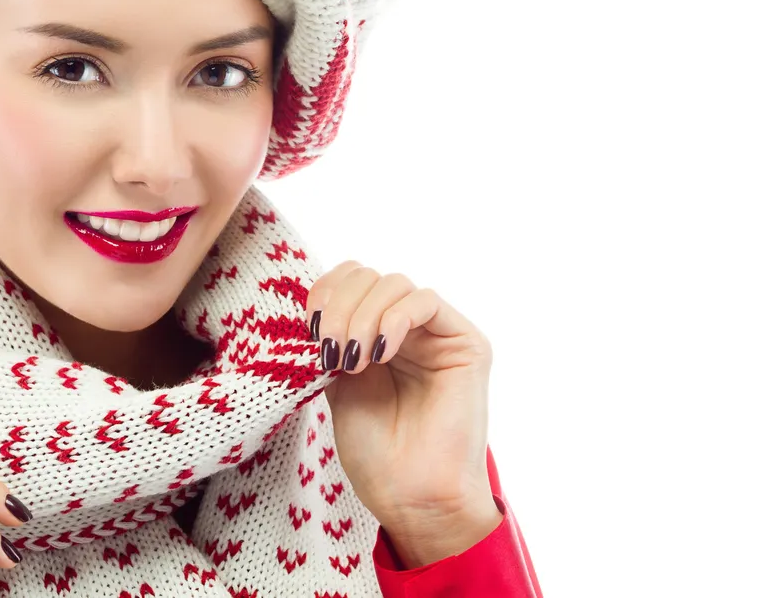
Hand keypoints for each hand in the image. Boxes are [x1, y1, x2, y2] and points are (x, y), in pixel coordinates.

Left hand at [309, 261, 501, 554]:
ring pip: (394, 283)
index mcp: (374, 334)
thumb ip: (331, 340)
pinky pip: (426, 302)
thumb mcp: (335, 384)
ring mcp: (437, 333)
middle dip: (338, 306)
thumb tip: (312, 304)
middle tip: (328, 349)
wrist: (412, 497)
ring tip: (351, 360)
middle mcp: (407, 329)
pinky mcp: (466, 343)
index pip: (349, 280)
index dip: (325, 291)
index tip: (306, 327)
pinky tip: (380, 353)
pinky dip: (394, 319)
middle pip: (368, 276)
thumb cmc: (377, 452)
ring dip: (362, 316)